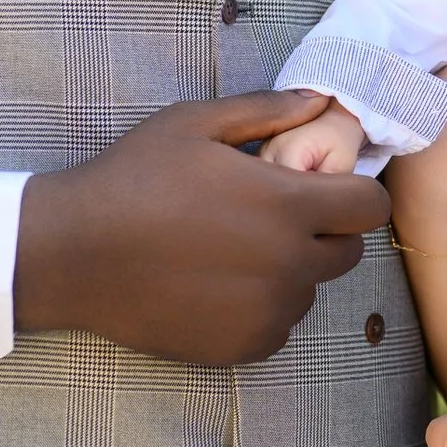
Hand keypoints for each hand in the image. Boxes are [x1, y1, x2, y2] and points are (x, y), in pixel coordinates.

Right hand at [13, 89, 389, 364]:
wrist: (74, 254)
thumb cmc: (134, 177)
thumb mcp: (197, 124)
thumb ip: (269, 111)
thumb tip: (322, 100)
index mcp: (288, 207)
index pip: (371, 208)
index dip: (354, 191)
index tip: (322, 185)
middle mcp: (289, 266)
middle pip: (347, 252)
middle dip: (324, 230)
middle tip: (271, 214)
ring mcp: (267, 313)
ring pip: (310, 290)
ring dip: (290, 270)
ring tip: (232, 248)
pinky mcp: (243, 347)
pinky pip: (279, 326)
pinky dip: (262, 307)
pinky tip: (216, 282)